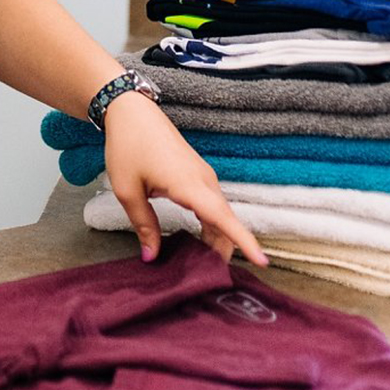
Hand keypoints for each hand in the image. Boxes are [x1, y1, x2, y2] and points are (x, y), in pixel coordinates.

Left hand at [101, 92, 267, 265]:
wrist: (131, 112)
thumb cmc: (128, 147)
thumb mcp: (128, 191)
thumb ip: (143, 225)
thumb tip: (152, 256)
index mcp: (190, 185)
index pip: (223, 218)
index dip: (243, 240)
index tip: (261, 260)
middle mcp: (204, 180)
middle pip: (224, 220)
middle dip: (224, 248)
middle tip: (211, 277)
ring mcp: (203, 175)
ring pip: (219, 213)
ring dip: (217, 237)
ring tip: (205, 263)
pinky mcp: (197, 174)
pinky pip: (211, 203)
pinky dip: (210, 223)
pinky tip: (199, 238)